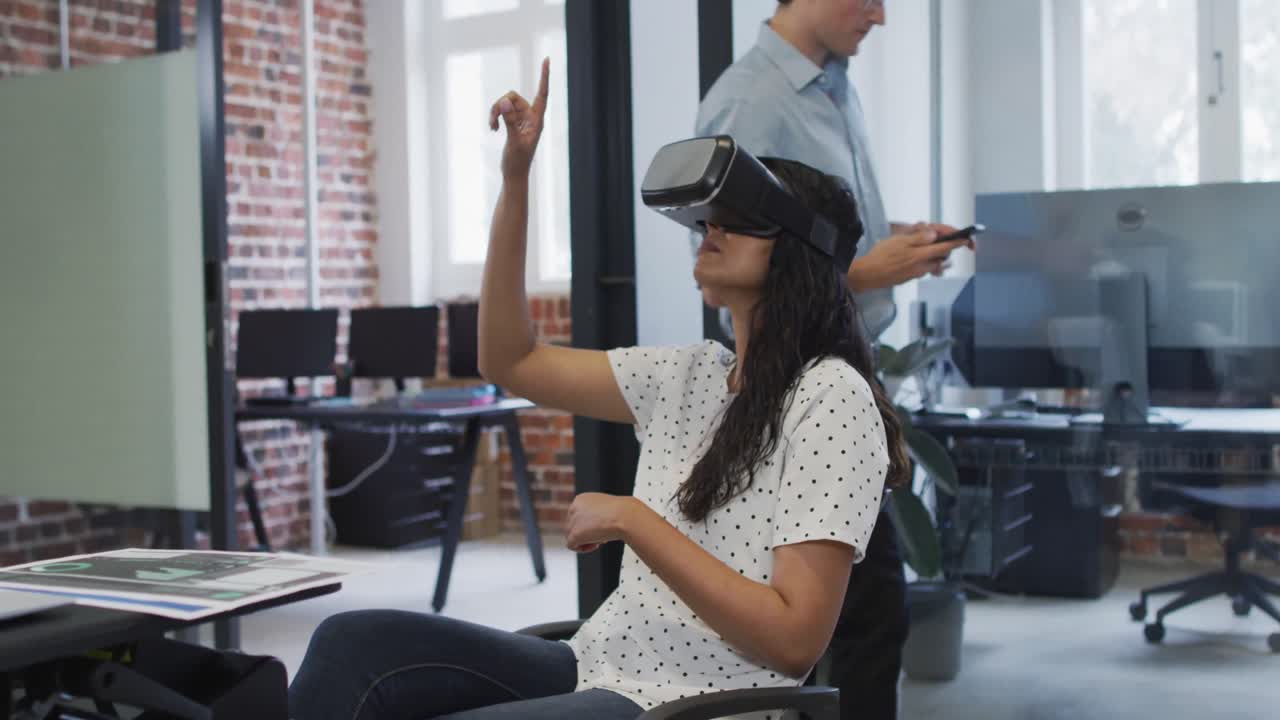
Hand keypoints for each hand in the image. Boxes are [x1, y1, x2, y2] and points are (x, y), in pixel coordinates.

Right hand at [489, 57, 550, 178]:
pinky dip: (495, 116)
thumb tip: (505, 101)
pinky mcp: (513, 123)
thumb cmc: (517, 162)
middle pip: (514, 97)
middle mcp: (530, 117)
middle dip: (500, 105)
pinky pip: (502, 111)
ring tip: (491, 126)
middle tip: (492, 120)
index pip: (542, 94)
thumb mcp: (513, 142)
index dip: (544, 77)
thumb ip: (510, 121)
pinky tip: (492, 128)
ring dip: (495, 112)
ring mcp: (521, 119)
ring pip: (505, 103)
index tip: (546, 59)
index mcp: (537, 121)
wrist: (514, 174)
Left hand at [565, 493, 636, 552]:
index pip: (577, 516)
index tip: (600, 527)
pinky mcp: (575, 534)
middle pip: (573, 526)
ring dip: (586, 540)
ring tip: (601, 539)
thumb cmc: (621, 512)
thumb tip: (592, 526)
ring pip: (572, 536)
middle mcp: (573, 508)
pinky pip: (572, 545)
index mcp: (580, 499)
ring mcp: (573, 521)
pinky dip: (583, 548)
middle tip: (602, 534)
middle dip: (588, 532)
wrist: (625, 516)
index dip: (589, 525)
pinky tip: (595, 545)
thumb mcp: (604, 508)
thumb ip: (594, 515)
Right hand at [850, 223, 967, 289]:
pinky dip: (921, 261)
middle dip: (943, 248)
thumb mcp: (899, 240)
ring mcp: (916, 273)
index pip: (945, 247)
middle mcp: (922, 266)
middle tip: (936, 237)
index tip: (968, 240)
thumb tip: (934, 234)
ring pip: (931, 263)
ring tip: (919, 245)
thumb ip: (918, 237)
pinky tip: (909, 255)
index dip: (958, 242)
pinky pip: (922, 268)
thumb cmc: (880, 256)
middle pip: (941, 256)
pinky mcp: (909, 277)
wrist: (868, 275)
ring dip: (931, 255)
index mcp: (921, 254)